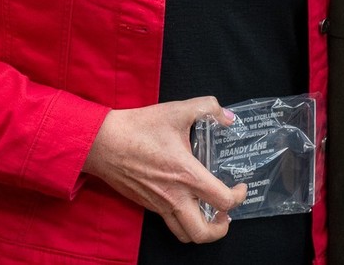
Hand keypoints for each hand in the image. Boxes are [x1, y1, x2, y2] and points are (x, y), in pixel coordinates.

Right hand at [82, 97, 246, 242]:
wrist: (103, 142)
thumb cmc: (140, 127)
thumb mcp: (177, 110)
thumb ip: (207, 108)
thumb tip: (228, 117)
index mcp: (186, 175)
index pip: (222, 200)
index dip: (239, 197)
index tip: (240, 186)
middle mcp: (174, 196)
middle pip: (203, 233)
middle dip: (221, 228)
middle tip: (226, 212)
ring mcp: (158, 205)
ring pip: (184, 235)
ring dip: (202, 230)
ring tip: (209, 212)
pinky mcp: (147, 205)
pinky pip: (169, 223)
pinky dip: (183, 221)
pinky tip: (186, 201)